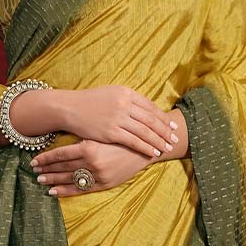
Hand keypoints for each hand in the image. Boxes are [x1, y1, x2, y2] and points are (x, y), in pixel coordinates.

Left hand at [30, 138, 155, 196]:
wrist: (145, 148)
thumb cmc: (122, 137)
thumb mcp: (101, 133)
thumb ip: (83, 139)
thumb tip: (62, 142)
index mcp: (89, 147)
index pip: (60, 155)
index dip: (45, 158)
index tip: (34, 161)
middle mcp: (91, 163)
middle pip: (62, 168)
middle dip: (46, 169)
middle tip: (33, 171)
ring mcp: (97, 175)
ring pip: (69, 179)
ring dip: (52, 180)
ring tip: (40, 180)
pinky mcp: (104, 184)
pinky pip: (81, 189)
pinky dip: (66, 191)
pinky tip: (54, 192)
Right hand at [63, 85, 178, 159]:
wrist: (69, 108)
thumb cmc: (90, 101)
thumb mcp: (111, 93)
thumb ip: (128, 100)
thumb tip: (145, 109)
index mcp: (126, 93)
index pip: (150, 107)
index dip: (163, 118)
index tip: (172, 126)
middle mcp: (124, 104)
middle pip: (151, 120)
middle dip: (165, 131)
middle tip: (175, 139)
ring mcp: (117, 118)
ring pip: (144, 132)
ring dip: (158, 141)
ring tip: (166, 148)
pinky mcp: (110, 132)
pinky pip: (133, 141)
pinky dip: (145, 147)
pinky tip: (152, 153)